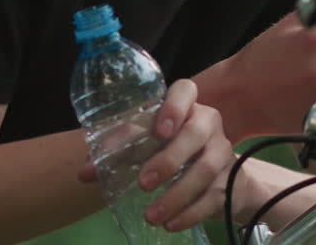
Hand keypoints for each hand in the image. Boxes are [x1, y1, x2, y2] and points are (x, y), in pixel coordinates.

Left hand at [78, 79, 235, 231]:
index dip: (173, 107)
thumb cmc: (174, 150)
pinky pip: (214, 197)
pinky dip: (190, 213)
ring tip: (151, 216)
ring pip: (205, 169)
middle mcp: (208, 122)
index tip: (159, 131)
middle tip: (143, 184)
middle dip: (168, 159)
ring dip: (177, 195)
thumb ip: (118, 153)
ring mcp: (222, 151)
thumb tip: (84, 173)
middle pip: (195, 134)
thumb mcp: (147, 145)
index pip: (185, 90)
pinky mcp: (231, 180)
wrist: (219, 177)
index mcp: (186, 106)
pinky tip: (170, 224)